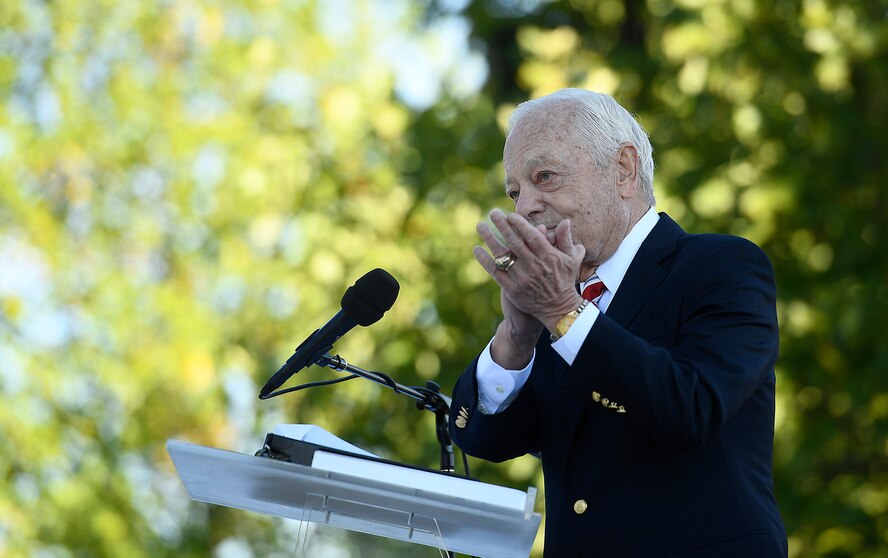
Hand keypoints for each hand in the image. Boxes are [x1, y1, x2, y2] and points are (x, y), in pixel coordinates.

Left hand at [475, 209, 586, 335]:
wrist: (558, 309)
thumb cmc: (564, 280)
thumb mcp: (571, 259)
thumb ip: (566, 239)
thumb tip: (565, 221)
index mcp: (549, 257)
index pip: (532, 236)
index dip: (520, 225)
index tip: (510, 215)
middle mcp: (534, 266)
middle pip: (515, 242)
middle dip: (503, 226)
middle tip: (493, 213)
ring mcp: (522, 278)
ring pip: (503, 255)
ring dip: (490, 239)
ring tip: (480, 226)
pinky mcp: (512, 289)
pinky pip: (495, 272)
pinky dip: (485, 260)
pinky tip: (476, 249)